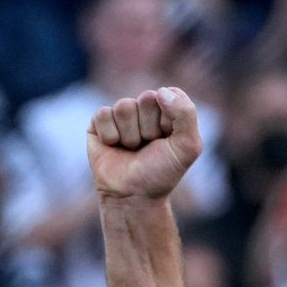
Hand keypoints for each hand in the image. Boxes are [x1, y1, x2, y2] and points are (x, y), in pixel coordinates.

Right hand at [87, 87, 202, 201]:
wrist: (134, 195)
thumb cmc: (161, 173)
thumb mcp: (187, 147)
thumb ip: (186, 114)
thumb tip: (160, 91)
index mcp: (169, 112)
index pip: (170, 95)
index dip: (169, 120)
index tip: (167, 140)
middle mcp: (145, 110)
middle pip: (147, 98)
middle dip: (150, 128)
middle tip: (149, 146)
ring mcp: (122, 115)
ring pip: (124, 106)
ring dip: (130, 135)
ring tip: (132, 149)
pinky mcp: (100, 121)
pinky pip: (104, 114)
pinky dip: (111, 136)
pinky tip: (114, 147)